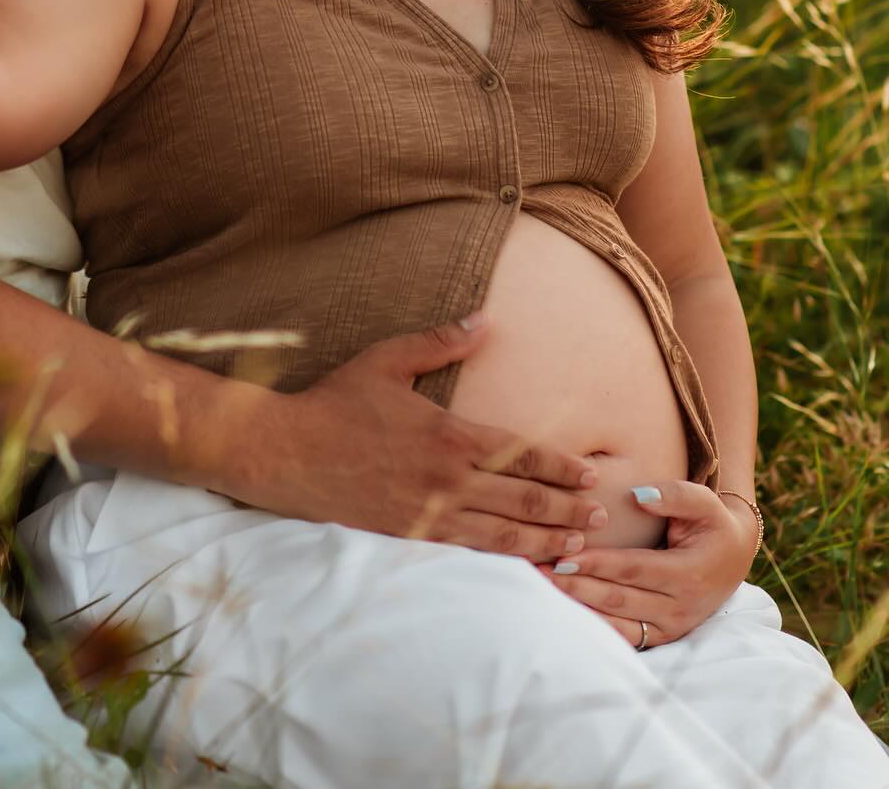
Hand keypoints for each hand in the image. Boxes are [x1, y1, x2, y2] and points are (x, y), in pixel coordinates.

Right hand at [239, 317, 608, 559]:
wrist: (286, 452)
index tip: (589, 473)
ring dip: (547, 540)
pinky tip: (525, 567)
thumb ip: (439, 343)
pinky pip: (469, 554)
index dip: (560, 466)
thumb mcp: (386, 360)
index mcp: (447, 432)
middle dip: (568, 509)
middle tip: (602, 516)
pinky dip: (504, 561)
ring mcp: (429, 513)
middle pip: (524, 498)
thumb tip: (483, 320)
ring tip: (579, 546)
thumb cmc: (335, 402)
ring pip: (504, 533)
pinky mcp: (411, 537)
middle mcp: (446, 478)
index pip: (520, 452)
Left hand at [543, 478, 757, 647]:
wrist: (733, 557)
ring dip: (579, 609)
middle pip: (619, 599)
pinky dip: (594, 628)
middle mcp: (680, 607)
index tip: (563, 556)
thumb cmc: (711, 524)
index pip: (634, 569)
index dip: (598, 564)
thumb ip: (674, 495)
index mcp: (688, 574)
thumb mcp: (703, 502)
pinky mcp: (662, 637)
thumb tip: (639, 494)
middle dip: (576, 587)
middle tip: (537, 574)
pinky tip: (564, 613)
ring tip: (542, 592)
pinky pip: (624, 637)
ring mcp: (671, 627)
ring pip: (618, 624)